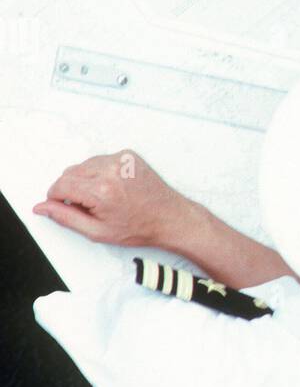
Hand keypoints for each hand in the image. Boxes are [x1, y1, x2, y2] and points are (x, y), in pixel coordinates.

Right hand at [33, 151, 193, 248]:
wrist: (170, 217)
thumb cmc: (140, 227)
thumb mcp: (98, 231)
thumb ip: (66, 217)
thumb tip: (42, 207)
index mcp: (102, 190)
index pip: (60, 185)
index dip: (56, 198)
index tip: (61, 205)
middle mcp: (111, 170)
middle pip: (70, 173)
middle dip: (70, 189)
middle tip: (88, 206)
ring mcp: (121, 159)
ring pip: (84, 165)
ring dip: (85, 180)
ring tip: (103, 197)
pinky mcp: (128, 154)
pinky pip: (101, 160)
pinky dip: (100, 172)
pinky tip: (113, 187)